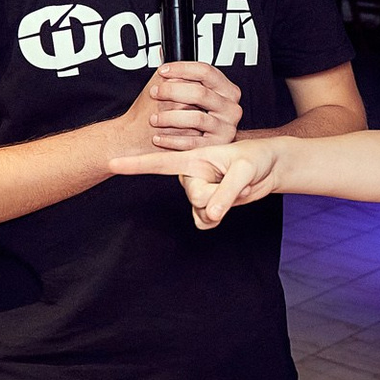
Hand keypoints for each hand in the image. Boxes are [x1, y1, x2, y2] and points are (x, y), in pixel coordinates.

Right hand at [110, 139, 285, 228]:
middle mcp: (190, 175)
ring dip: (223, 206)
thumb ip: (225, 192)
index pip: (159, 163)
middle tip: (237, 182)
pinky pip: (206, 221)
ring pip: (202, 212)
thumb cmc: (256, 159)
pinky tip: (232, 199)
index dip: (135, 165)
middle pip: (195, 197)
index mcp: (193, 158)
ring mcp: (198, 192)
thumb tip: (211, 215)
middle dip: (219, 196)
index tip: (111, 163)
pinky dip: (221, 215)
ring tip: (236, 187)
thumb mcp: (244, 171)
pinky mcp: (207, 205)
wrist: (269, 168)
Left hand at [148, 61, 242, 150]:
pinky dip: (172, 140)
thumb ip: (180, 75)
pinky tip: (158, 138)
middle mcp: (231, 108)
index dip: (181, 68)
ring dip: (170, 117)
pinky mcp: (217, 147)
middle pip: (200, 93)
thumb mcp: (190, 93)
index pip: (206, 71)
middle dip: (172, 91)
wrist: (200, 147)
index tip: (163, 71)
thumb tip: (162, 53)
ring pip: (196, 118)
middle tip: (155, 93)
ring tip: (154, 119)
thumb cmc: (191, 116)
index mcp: (228, 90)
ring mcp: (227, 128)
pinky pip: (193, 143)